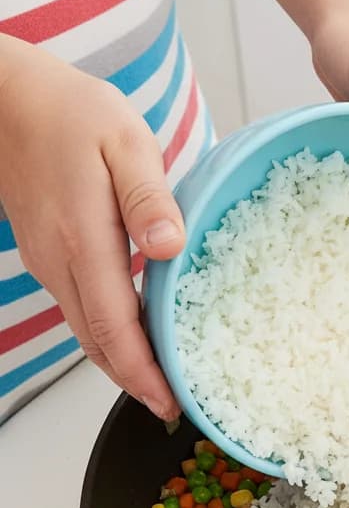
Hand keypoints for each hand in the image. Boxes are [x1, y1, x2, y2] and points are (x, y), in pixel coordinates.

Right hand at [0, 37, 184, 418]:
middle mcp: (60, 261)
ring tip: (160, 386)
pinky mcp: (48, 253)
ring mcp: (49, 260)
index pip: (115, 327)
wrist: (9, 98)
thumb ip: (149, 198)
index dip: (143, 372)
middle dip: (136, 382)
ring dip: (121, 363)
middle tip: (174, 409)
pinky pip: (80, 309)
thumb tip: (169, 247)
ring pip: (86, 331)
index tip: (170, 403)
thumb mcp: (125, 142)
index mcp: (83, 240)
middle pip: (98, 342)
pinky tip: (135, 340)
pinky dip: (108, 336)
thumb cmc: (71, 112)